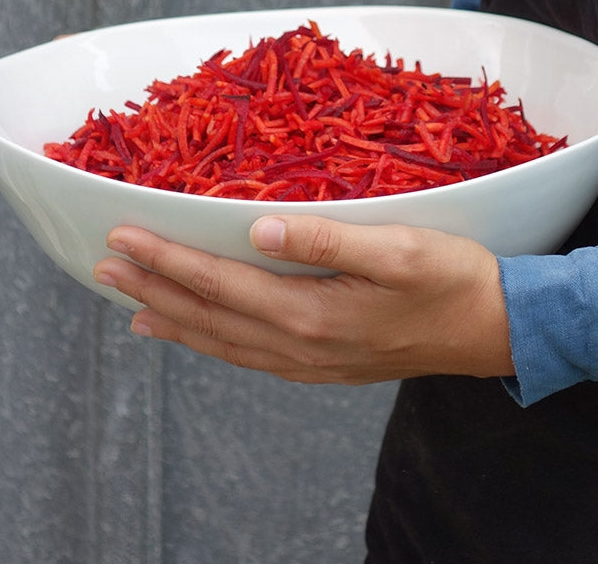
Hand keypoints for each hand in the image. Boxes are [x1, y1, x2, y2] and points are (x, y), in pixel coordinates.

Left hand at [93, 217, 514, 383]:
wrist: (492, 329)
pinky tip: (200, 336)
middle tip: (105, 266)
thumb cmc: (451, 279)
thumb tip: (258, 231)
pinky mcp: (324, 366)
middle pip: (208, 317)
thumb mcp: (398, 248)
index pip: (219, 284)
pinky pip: (250, 358)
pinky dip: (213, 345)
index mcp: (312, 313)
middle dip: (152, 289)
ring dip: (174, 321)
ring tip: (132, 307)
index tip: (123, 237)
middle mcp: (301, 346)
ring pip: (223, 343)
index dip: (167, 260)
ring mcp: (311, 363)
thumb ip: (326, 240)